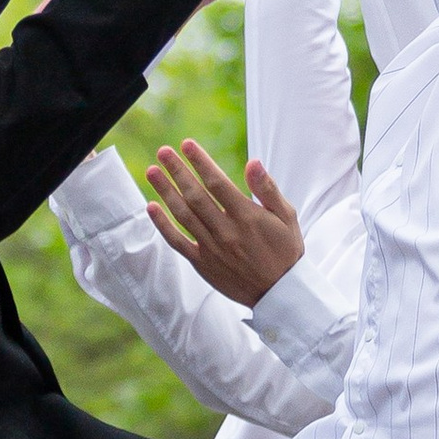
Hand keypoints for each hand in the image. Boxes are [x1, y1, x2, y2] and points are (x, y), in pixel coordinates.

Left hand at [145, 141, 306, 305]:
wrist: (280, 294)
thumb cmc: (285, 251)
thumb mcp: (287, 217)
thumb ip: (267, 189)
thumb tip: (253, 162)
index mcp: (247, 217)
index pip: (217, 182)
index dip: (200, 161)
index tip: (187, 144)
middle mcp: (226, 231)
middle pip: (195, 195)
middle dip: (177, 171)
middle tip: (163, 151)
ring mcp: (212, 248)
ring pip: (183, 215)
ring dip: (165, 191)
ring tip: (152, 172)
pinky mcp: (203, 263)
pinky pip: (178, 242)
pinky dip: (163, 225)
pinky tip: (152, 207)